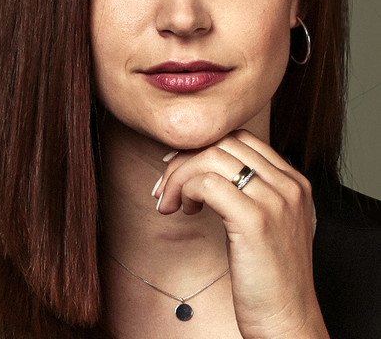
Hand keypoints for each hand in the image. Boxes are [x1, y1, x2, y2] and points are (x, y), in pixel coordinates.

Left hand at [153, 130, 327, 338]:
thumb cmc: (271, 278)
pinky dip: (185, 190)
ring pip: (212, 157)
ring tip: (172, 202)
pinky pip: (207, 183)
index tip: (181, 168)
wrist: (288, 323)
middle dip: (186, 159)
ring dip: (180, 175)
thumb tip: (208, 168)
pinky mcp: (255, 220)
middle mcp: (289, 184)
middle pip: (224, 143)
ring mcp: (275, 200)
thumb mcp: (273, 223)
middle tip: (167, 186)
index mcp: (295, 181)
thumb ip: (255, 192)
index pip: (241, 139)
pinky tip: (184, 210)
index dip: (204, 148)